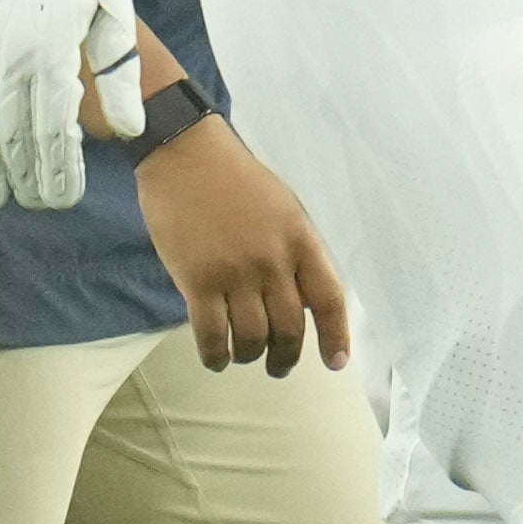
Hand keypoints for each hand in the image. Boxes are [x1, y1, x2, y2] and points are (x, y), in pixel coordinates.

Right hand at [0, 0, 141, 211]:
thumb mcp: (113, 13)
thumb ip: (120, 74)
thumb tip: (131, 131)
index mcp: (51, 49)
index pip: (53, 130)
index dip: (57, 169)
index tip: (63, 196)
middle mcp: (3, 51)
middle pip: (10, 135)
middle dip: (23, 176)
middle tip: (34, 203)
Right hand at [135, 117, 354, 374]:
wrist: (186, 157)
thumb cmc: (238, 181)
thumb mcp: (285, 210)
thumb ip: (296, 252)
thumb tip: (304, 300)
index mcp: (301, 240)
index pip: (329, 299)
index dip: (336, 336)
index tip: (336, 362)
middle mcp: (273, 261)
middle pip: (290, 327)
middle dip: (287, 356)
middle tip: (280, 367)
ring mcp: (234, 273)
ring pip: (252, 337)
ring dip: (250, 356)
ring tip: (245, 358)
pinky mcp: (196, 281)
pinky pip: (210, 334)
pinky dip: (215, 355)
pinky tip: (216, 359)